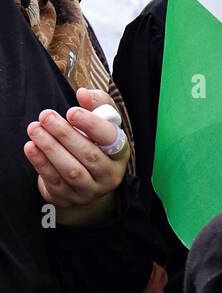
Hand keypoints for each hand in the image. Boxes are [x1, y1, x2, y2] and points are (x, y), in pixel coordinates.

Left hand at [23, 88, 128, 224]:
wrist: (85, 179)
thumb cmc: (92, 144)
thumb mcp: (99, 123)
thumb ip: (97, 104)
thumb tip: (84, 94)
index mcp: (119, 154)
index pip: (111, 140)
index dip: (92, 126)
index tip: (72, 112)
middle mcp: (110, 175)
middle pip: (90, 156)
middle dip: (65, 135)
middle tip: (46, 116)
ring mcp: (91, 190)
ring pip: (72, 171)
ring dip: (51, 148)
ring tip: (35, 129)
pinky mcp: (71, 197)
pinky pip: (55, 181)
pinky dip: (41, 163)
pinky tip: (31, 147)